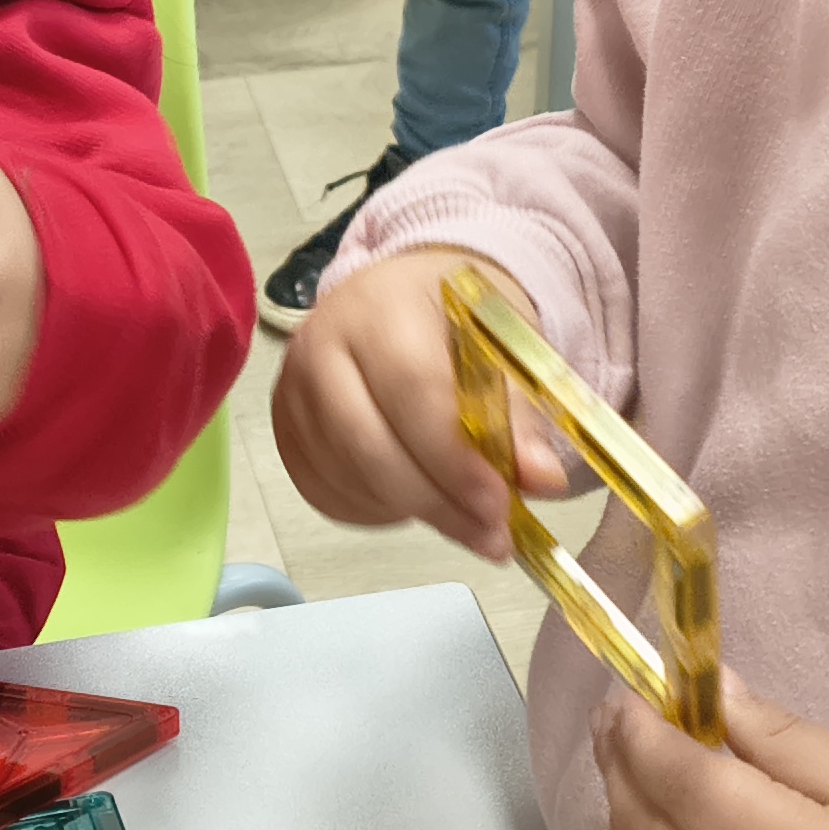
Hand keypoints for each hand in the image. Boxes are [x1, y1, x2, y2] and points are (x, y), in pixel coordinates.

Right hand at [272, 245, 568, 558]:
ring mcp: (293, 394)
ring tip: (470, 521)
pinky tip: (423, 502)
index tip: (499, 502)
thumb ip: (518, 409)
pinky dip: (381, 511)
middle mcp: (320, 347)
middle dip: (437, 501)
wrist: (401, 295)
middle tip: (493, 534)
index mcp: (379, 307)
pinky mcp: (287, 433)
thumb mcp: (503, 339)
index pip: (410, 389)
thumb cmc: (456, 315)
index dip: (454, 456)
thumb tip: (541, 479)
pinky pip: (329, 494)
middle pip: (367, 445)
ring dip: (416, 513)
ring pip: (349, 478)